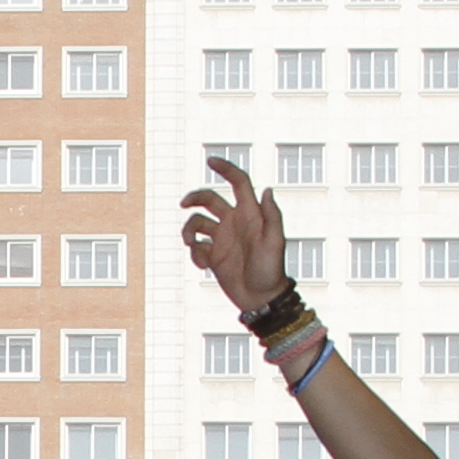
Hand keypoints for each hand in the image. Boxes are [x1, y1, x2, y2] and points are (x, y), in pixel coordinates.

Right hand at [178, 152, 292, 317]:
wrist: (261, 298)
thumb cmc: (272, 270)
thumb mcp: (275, 243)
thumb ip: (272, 216)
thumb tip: (267, 189)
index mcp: (250, 214)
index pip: (238, 183)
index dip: (226, 169)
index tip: (210, 160)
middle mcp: (234, 223)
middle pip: (210, 199)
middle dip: (195, 197)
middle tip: (183, 204)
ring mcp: (223, 239)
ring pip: (197, 223)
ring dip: (189, 231)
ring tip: (191, 244)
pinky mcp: (214, 256)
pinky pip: (196, 247)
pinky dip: (194, 254)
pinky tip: (202, 265)